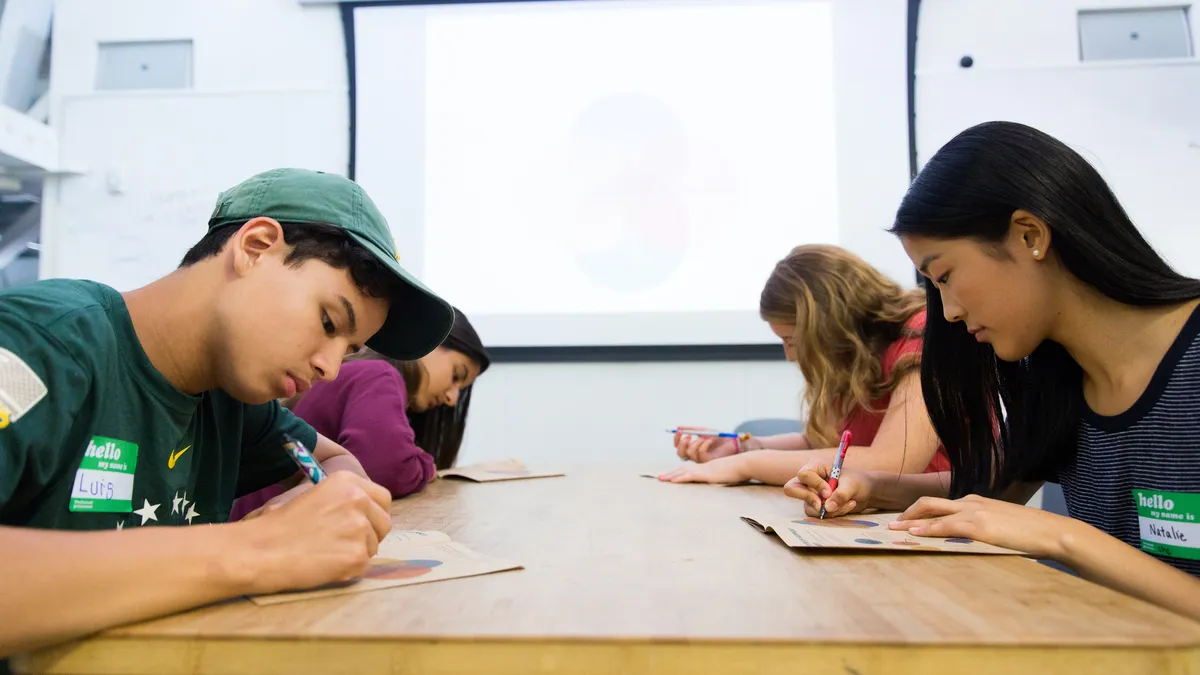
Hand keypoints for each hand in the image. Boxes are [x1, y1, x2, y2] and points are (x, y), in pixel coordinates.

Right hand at [238, 472, 393, 594]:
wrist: (260, 550)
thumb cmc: (277, 525)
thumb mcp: (312, 495)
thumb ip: (341, 500)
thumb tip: (364, 515)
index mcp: (347, 480)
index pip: (382, 498)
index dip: (374, 514)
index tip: (365, 524)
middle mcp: (358, 500)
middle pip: (384, 523)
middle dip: (371, 535)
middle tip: (345, 544)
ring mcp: (360, 528)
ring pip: (374, 546)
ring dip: (356, 553)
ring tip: (326, 554)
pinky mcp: (357, 555)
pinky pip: (363, 566)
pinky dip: (347, 570)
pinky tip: (324, 566)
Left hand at [658, 454, 751, 483]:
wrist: (743, 464)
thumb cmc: (737, 471)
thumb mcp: (726, 475)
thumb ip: (720, 478)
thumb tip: (719, 482)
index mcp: (706, 468)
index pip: (689, 470)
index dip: (678, 472)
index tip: (670, 476)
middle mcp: (702, 467)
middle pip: (683, 469)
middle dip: (671, 473)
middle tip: (660, 477)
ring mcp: (703, 470)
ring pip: (683, 472)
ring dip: (671, 475)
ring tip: (661, 479)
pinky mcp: (705, 474)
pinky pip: (690, 476)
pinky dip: (680, 478)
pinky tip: (672, 480)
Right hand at [673, 426, 737, 462]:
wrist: (732, 440)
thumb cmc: (718, 436)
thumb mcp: (704, 430)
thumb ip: (691, 429)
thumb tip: (678, 427)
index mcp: (692, 447)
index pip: (678, 446)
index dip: (676, 439)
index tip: (679, 430)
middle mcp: (694, 455)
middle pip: (680, 453)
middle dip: (683, 444)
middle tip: (689, 436)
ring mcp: (701, 459)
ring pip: (690, 454)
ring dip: (695, 444)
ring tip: (703, 437)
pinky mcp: (708, 462)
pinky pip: (701, 454)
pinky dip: (705, 445)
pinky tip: (711, 440)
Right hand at [783, 463, 872, 516]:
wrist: (866, 492)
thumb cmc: (858, 481)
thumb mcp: (852, 485)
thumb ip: (840, 495)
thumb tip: (827, 507)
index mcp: (815, 467)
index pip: (804, 475)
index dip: (815, 485)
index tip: (829, 492)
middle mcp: (810, 480)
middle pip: (792, 489)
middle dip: (809, 498)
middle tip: (823, 505)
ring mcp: (811, 493)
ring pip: (808, 506)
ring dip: (828, 510)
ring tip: (846, 504)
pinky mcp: (816, 505)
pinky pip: (817, 514)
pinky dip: (832, 514)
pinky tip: (845, 507)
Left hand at [890, 494, 1075, 558]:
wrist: (1052, 531)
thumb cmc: (1030, 532)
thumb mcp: (1002, 525)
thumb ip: (984, 527)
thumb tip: (971, 539)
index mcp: (976, 502)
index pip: (941, 504)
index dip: (920, 511)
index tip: (906, 519)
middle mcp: (971, 502)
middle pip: (929, 502)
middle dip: (908, 511)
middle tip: (892, 522)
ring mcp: (974, 512)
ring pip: (932, 512)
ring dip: (911, 520)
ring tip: (895, 529)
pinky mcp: (979, 526)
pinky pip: (946, 526)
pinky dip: (928, 529)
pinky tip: (916, 534)